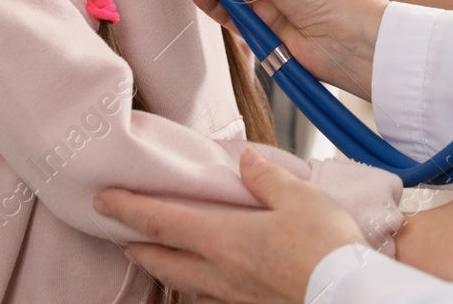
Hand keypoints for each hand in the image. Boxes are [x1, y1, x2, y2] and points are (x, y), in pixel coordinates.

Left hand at [96, 148, 364, 303]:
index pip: (159, 221)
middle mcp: (218, 271)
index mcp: (222, 238)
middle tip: (122, 233)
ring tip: (159, 256)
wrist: (349, 295)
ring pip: (183, 283)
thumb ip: (267, 178)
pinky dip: (197, 287)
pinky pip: (211, 298)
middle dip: (137, 245)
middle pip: (161, 259)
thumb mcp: (299, 197)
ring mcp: (232, 296)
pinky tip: (207, 282)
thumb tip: (246, 161)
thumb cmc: (325, 248)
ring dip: (164, 268)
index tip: (103, 197)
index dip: (127, 208)